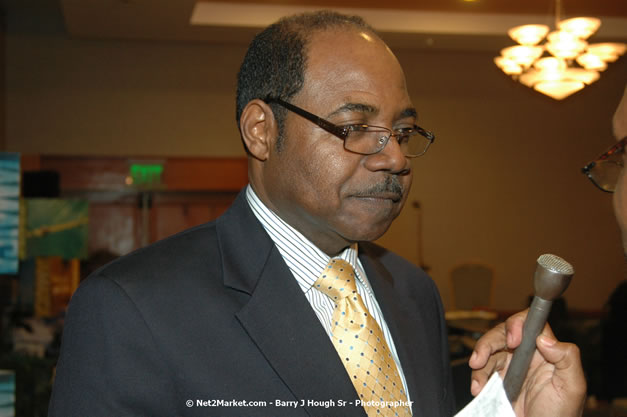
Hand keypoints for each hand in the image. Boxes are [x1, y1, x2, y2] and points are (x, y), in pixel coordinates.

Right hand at [468, 310, 585, 416]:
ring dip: (479, 361)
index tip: (512, 340)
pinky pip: (482, 369)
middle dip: (488, 342)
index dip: (517, 325)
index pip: (529, 324)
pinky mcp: (498, 380)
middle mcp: (527, 355)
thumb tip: (544, 338)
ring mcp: (510, 367)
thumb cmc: (560, 415)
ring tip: (478, 382)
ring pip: (489, 350)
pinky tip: (478, 389)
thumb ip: (567, 358)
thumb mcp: (572, 387)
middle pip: (503, 333)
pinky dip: (476, 376)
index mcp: (546, 352)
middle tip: (479, 359)